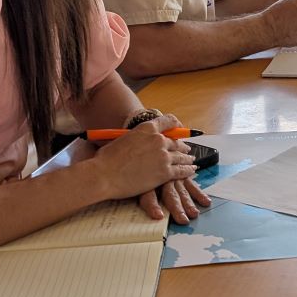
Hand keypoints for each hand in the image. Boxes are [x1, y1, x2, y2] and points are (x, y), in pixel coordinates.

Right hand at [92, 120, 208, 222]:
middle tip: (186, 149)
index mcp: (147, 128)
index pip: (169, 121)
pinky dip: (188, 170)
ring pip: (182, 156)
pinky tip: (192, 170)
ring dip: (187, 158)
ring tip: (191, 160)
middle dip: (182, 146)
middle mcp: (158, 139)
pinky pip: (182, 170)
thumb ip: (135, 138)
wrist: (105, 175)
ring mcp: (164, 156)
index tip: (181, 129)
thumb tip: (137, 142)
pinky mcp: (165, 172)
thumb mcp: (122, 139)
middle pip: (177, 142)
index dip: (177, 125)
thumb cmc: (107, 159)